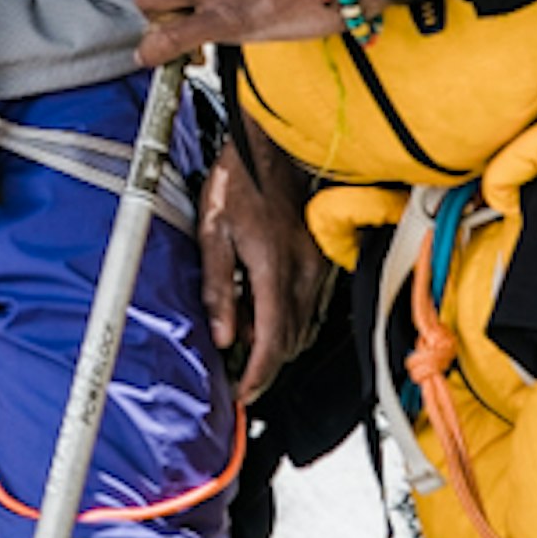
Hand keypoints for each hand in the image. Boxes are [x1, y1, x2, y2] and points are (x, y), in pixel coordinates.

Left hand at [198, 135, 327, 406]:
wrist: (272, 144)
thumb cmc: (239, 179)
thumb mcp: (212, 233)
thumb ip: (218, 288)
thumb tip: (223, 336)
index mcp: (275, 269)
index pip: (273, 341)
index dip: (258, 375)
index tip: (243, 394)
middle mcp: (304, 272)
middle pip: (291, 341)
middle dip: (266, 366)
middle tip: (239, 378)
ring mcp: (319, 265)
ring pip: (304, 326)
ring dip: (278, 344)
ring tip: (246, 344)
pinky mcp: (323, 258)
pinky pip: (312, 305)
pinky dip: (291, 321)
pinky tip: (267, 314)